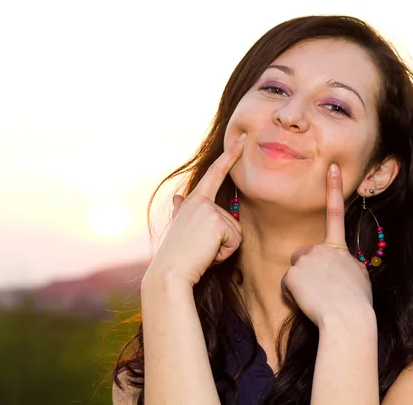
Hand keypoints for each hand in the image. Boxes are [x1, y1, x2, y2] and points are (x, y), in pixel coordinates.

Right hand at [145, 133, 245, 287]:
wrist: (170, 273)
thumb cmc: (176, 254)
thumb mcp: (179, 227)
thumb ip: (182, 211)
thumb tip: (178, 198)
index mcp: (194, 200)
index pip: (216, 173)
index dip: (231, 155)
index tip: (243, 138)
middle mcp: (201, 201)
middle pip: (233, 221)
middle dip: (223, 241)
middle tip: (200, 248)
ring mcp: (209, 210)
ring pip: (235, 233)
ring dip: (223, 249)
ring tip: (202, 252)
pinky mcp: (217, 223)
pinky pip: (235, 242)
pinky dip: (224, 254)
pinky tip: (207, 255)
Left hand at [281, 164, 372, 326]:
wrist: (348, 319)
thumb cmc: (357, 303)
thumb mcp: (359, 277)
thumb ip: (346, 264)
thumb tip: (339, 264)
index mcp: (340, 248)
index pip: (336, 214)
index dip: (334, 189)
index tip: (332, 167)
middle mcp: (321, 248)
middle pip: (304, 254)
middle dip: (307, 270)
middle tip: (323, 289)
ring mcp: (306, 259)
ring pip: (295, 270)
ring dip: (302, 283)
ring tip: (319, 297)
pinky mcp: (293, 274)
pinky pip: (287, 286)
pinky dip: (294, 296)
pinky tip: (308, 302)